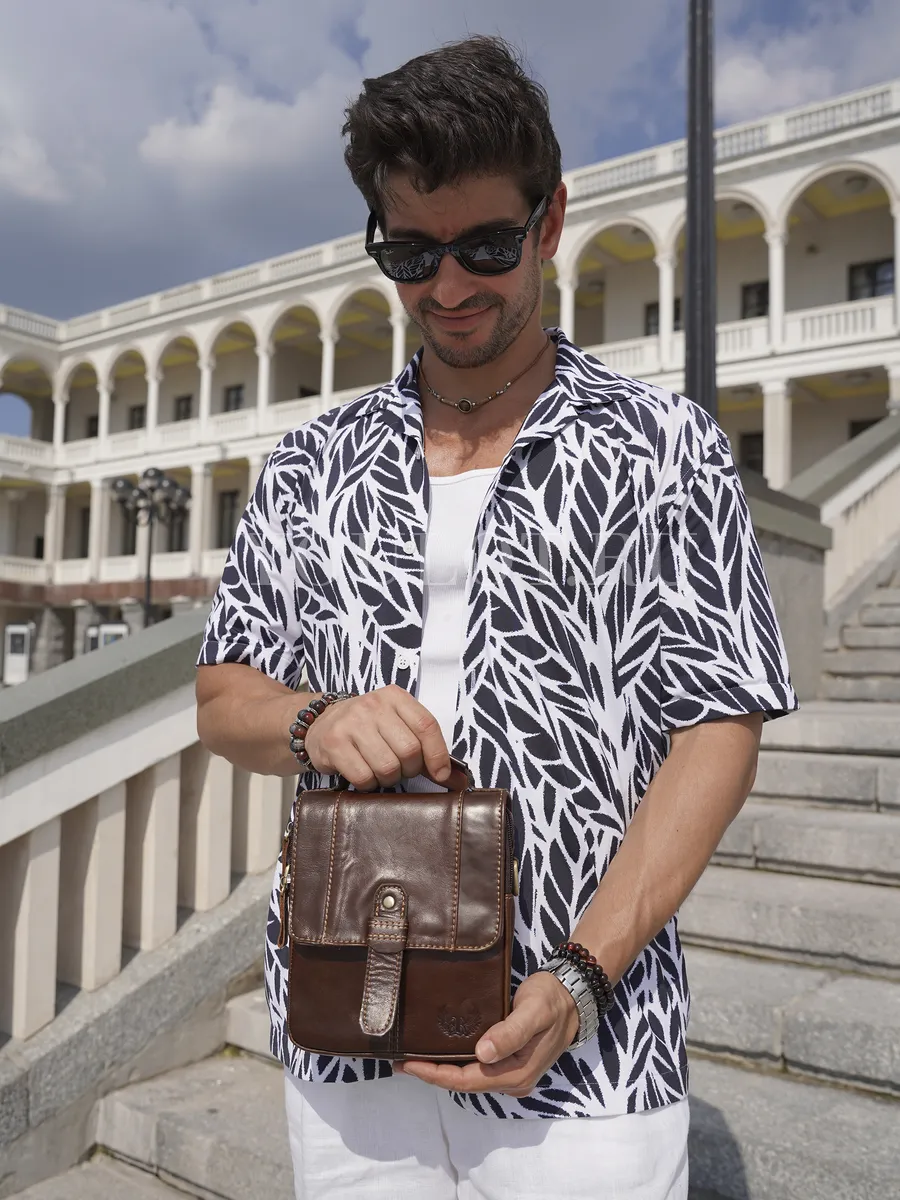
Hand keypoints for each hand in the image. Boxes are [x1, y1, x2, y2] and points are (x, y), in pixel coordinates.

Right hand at [302, 685, 466, 791]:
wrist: (320, 723)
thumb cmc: (367, 728)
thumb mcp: (396, 724)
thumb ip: (425, 747)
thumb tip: (458, 781)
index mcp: (394, 697)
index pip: (427, 726)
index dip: (438, 755)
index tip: (442, 775)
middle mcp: (373, 705)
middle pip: (409, 751)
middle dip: (409, 769)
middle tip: (400, 769)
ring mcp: (351, 723)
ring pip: (387, 767)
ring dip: (388, 779)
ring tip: (379, 770)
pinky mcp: (334, 744)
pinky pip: (363, 777)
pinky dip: (368, 784)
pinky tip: (362, 774)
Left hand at [396, 971, 579, 1096]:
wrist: (573, 996)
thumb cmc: (551, 1000)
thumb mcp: (533, 1011)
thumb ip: (510, 1032)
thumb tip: (482, 1053)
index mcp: (517, 1072)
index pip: (467, 1080)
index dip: (436, 1075)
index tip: (409, 1064)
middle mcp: (513, 1079)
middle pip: (465, 1083)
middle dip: (433, 1075)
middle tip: (402, 1061)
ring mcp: (512, 1073)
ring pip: (470, 1078)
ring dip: (442, 1071)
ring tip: (414, 1058)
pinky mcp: (510, 1062)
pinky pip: (478, 1069)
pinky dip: (456, 1064)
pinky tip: (441, 1053)